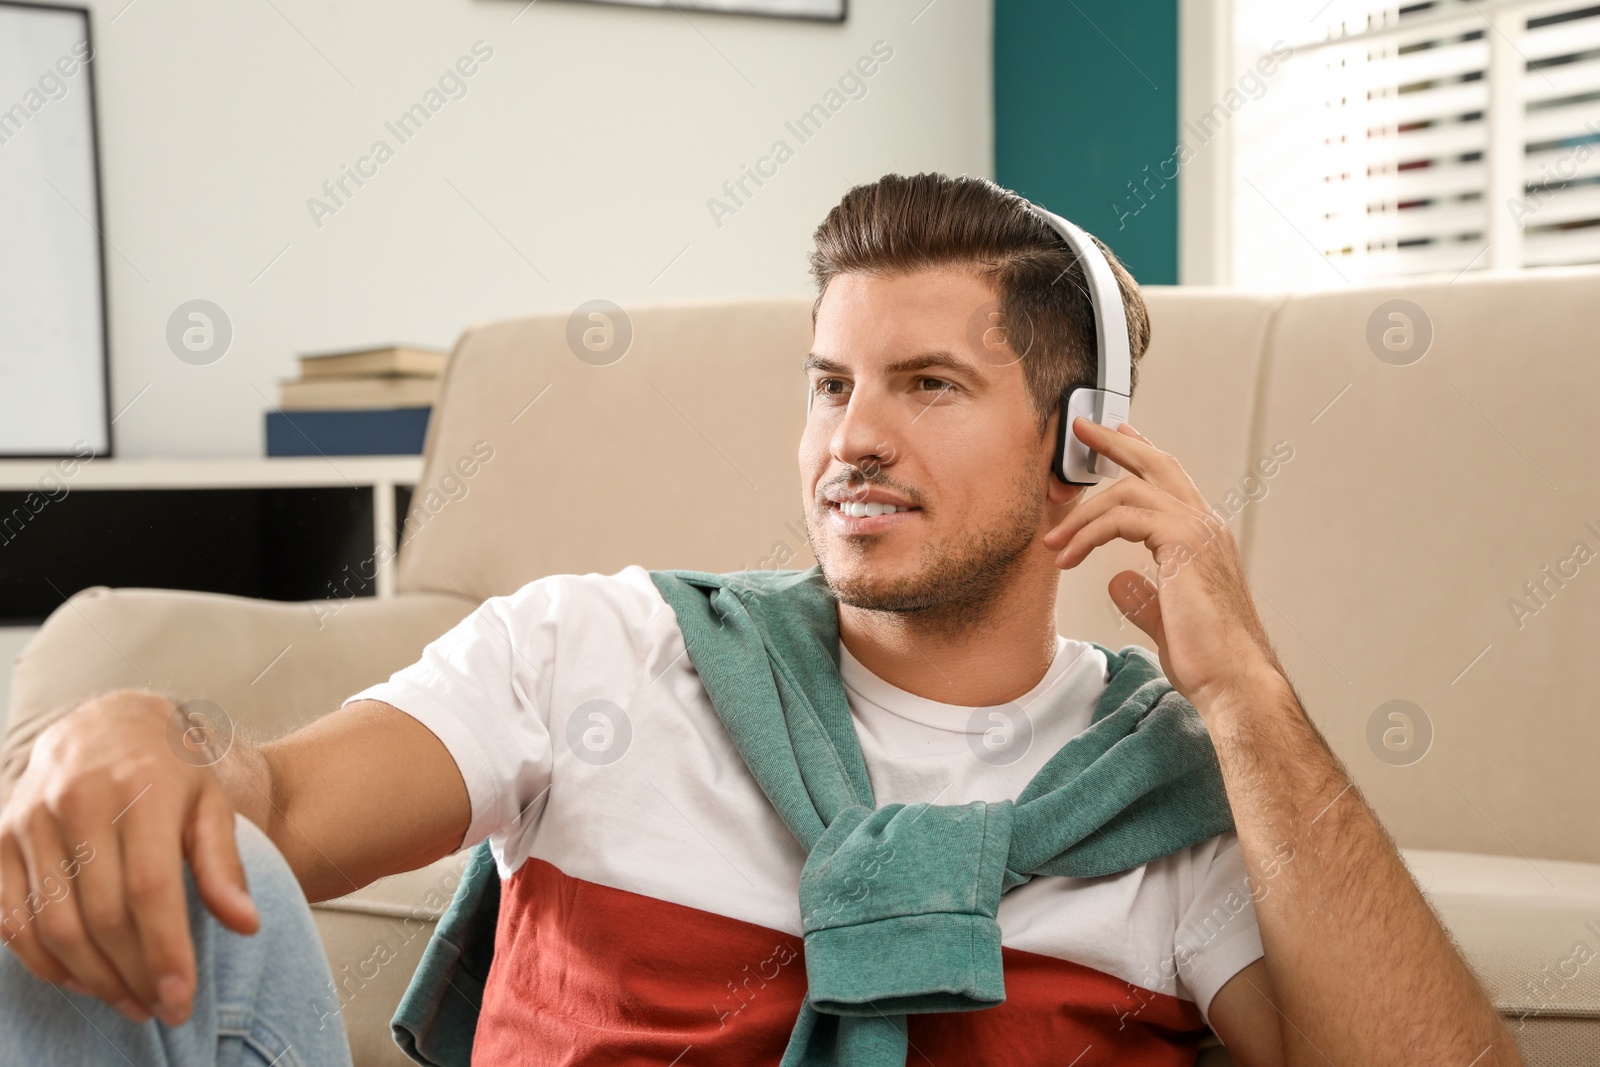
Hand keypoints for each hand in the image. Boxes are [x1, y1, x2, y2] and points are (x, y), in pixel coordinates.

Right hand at [0, 691, 257, 1025]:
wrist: (104, 724)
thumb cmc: (168, 769)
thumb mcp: (211, 802)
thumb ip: (224, 864)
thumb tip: (247, 924)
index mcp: (142, 789)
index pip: (152, 888)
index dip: (166, 951)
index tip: (181, 998)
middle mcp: (80, 802)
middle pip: (103, 914)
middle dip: (134, 973)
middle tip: (160, 1007)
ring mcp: (32, 820)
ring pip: (55, 924)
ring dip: (91, 976)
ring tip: (128, 999)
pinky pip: (11, 918)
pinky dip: (42, 960)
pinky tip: (79, 979)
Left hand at [1043, 418, 1283, 711]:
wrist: (1232, 680)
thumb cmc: (1207, 658)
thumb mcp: (1165, 618)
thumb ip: (1143, 595)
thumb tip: (1118, 579)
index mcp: (1204, 537)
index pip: (1170, 481)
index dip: (1141, 454)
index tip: (1114, 437)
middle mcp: (1206, 525)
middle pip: (1157, 464)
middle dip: (1115, 443)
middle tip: (1081, 430)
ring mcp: (1198, 530)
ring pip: (1130, 491)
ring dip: (1083, 514)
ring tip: (1053, 540)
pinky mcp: (1183, 544)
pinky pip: (1124, 518)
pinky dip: (1089, 534)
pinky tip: (1068, 557)